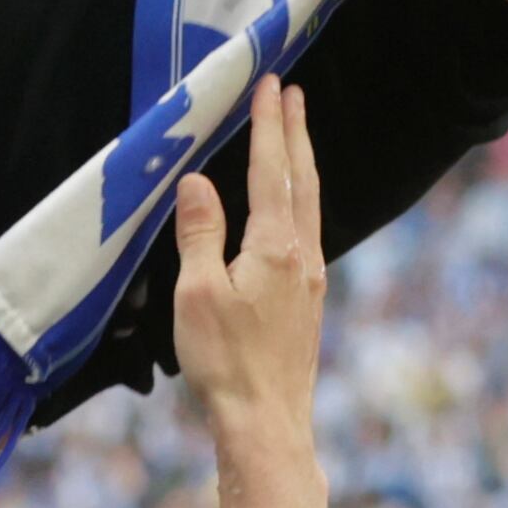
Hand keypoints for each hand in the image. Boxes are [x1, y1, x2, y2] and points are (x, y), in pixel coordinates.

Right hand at [169, 80, 326, 433]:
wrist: (266, 422)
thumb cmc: (225, 362)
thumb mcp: (197, 293)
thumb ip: (199, 233)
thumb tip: (197, 182)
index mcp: (276, 248)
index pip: (273, 171)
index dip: (270, 126)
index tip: (271, 85)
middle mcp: (302, 257)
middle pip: (302, 180)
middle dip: (295, 133)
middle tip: (292, 94)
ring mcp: (310, 280)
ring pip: (309, 206)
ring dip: (301, 165)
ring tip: (295, 138)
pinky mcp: (307, 302)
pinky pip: (306, 232)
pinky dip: (299, 201)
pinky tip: (291, 210)